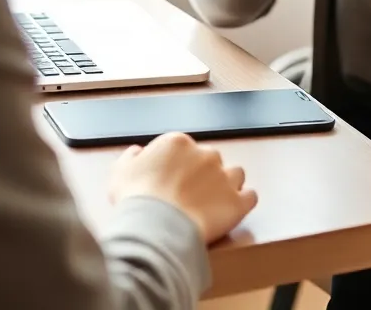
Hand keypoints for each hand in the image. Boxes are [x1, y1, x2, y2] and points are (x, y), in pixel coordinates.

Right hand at [109, 132, 257, 244]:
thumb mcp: (120, 172)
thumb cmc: (136, 199)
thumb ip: (131, 158)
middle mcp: (206, 154)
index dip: (180, 167)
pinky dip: (244, 202)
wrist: (155, 226)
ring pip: (235, 174)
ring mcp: (224, 177)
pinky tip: (233, 210)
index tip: (173, 182)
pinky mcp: (237, 202)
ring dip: (228, 185)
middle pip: (211, 160)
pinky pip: (250, 196)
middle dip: (204, 175)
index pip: (186, 149)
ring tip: (214, 203)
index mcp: (179, 143)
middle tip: (190, 196)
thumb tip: (137, 153)